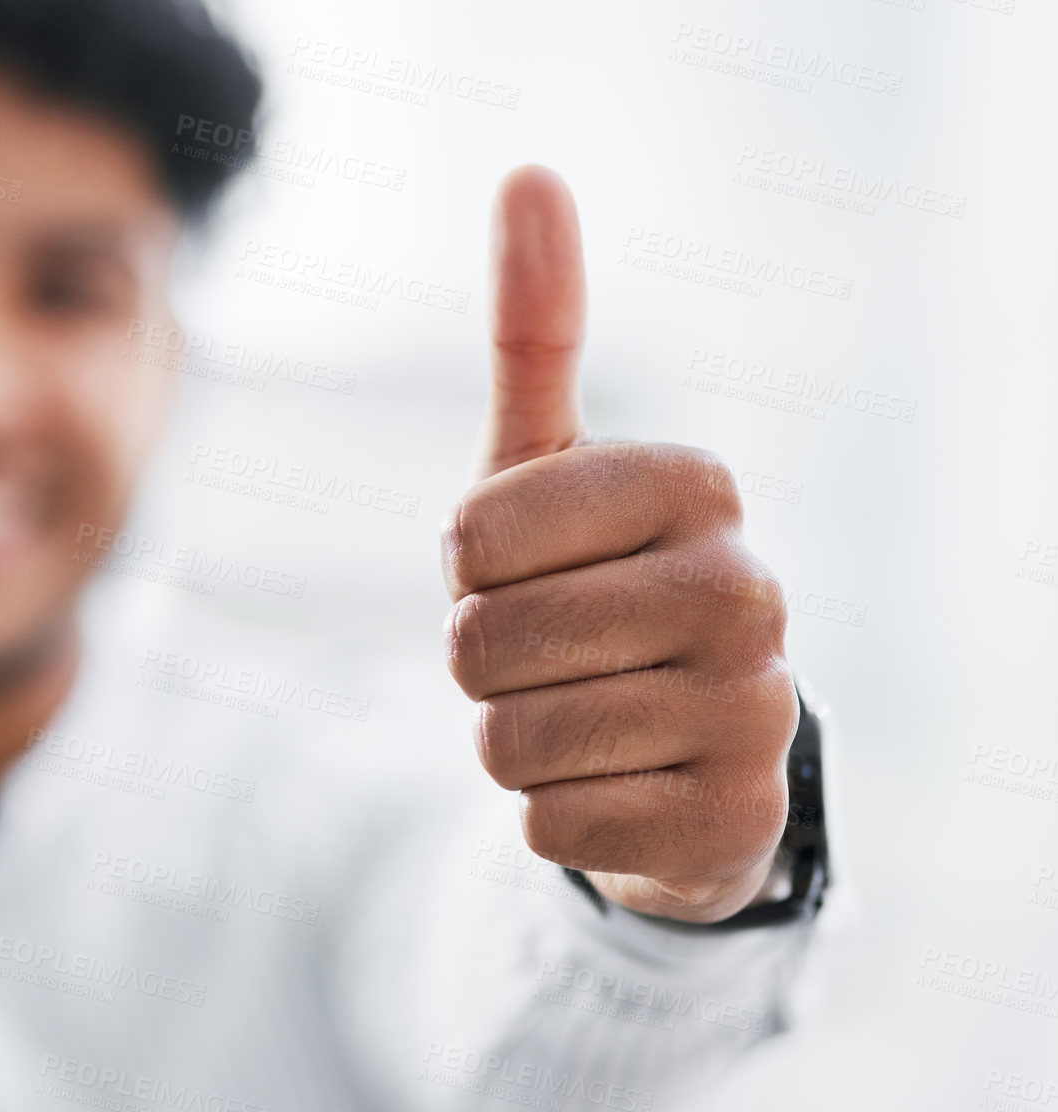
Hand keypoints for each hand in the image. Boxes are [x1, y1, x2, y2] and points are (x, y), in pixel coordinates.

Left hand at [441, 166, 797, 923]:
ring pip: (506, 745)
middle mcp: (748, 590)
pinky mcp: (732, 824)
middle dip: (479, 663)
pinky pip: (545, 830)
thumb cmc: (590, 581)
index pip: (471, 539)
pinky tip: (613, 786)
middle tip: (552, 654)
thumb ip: (538, 330)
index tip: (524, 568)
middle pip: (479, 648)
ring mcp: (753, 713)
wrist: (684, 742)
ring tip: (581, 715)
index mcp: (696, 483)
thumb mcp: (549, 464)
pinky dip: (548, 815)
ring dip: (508, 739)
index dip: (464, 570)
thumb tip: (529, 174)